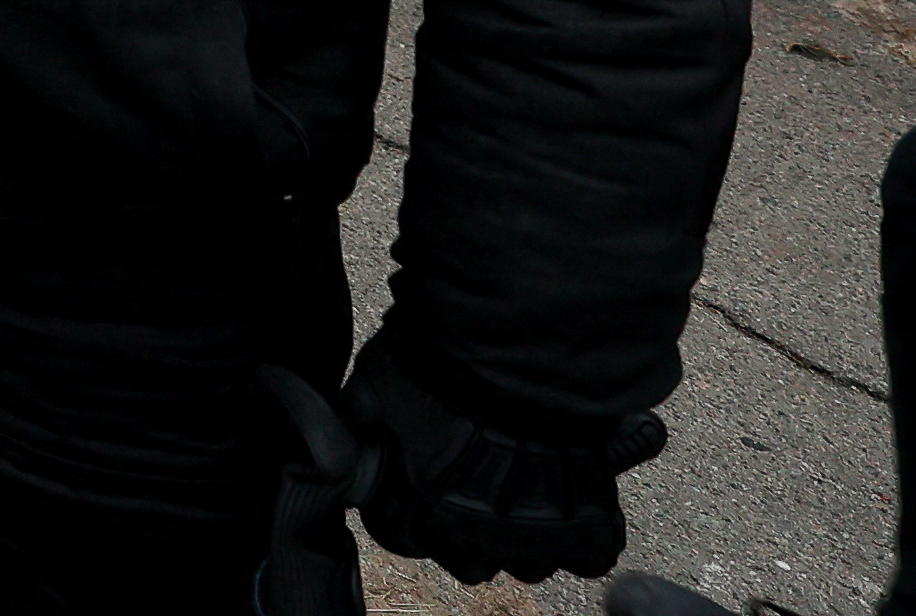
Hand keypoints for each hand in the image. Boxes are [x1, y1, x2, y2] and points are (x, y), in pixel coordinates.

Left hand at [342, 332, 653, 581]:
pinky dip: (581, 538)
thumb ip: (354, 422)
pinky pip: (586, 558)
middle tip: (473, 493)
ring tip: (523, 497)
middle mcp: (472, 535)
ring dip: (520, 539)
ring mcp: (532, 537)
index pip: (399, 538)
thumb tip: (329, 443)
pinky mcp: (586, 529)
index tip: (415, 494)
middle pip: (464, 563)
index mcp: (418, 509)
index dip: (405, 514)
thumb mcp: (374, 383)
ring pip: (525, 566)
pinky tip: (571, 504)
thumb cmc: (439, 361)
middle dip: (462, 534)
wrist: (521, 348)